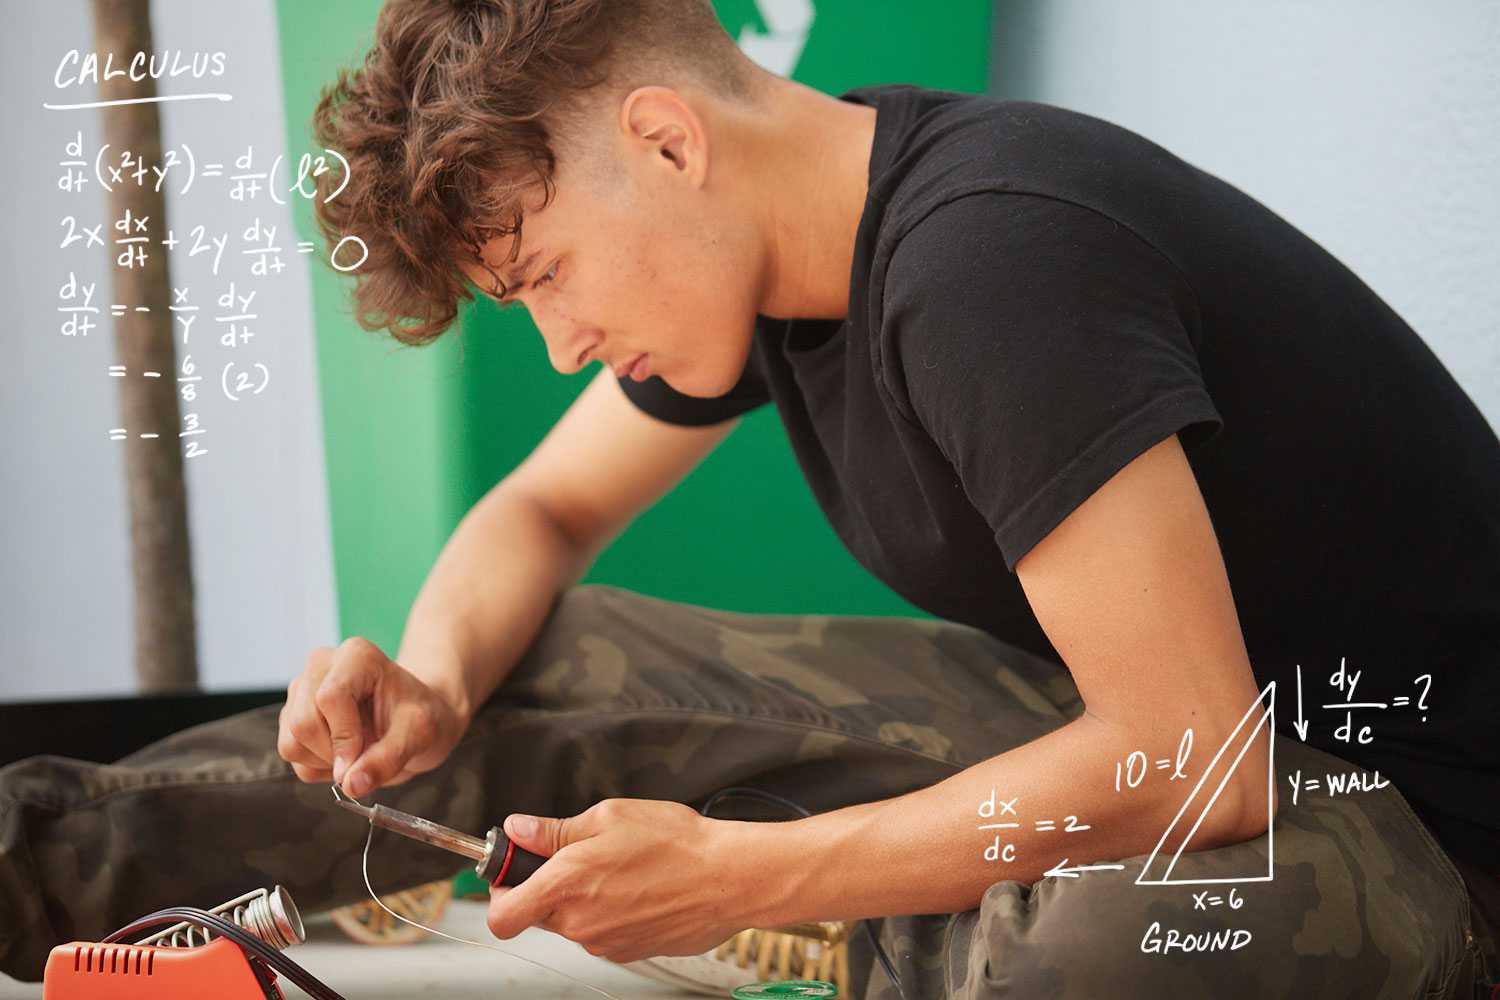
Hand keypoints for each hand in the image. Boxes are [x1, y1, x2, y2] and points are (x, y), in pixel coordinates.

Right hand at [277, 636, 466, 797]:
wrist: (412, 722)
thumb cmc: (419, 718)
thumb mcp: (419, 735)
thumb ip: (387, 759)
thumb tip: (351, 785)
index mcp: (355, 656)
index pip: (330, 698)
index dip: (344, 737)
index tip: (364, 759)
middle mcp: (320, 666)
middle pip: (303, 722)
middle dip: (335, 753)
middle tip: (367, 756)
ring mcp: (301, 690)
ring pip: (291, 742)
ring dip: (325, 762)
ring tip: (359, 752)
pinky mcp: (291, 714)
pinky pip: (291, 754)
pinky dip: (318, 766)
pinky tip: (344, 754)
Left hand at [486, 798, 752, 962]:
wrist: (728, 878)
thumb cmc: (677, 843)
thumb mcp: (610, 816)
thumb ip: (555, 829)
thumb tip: (519, 829)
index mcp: (566, 884)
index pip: (501, 915)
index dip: (500, 893)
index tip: (513, 871)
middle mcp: (579, 922)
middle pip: (537, 914)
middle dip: (548, 887)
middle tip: (579, 856)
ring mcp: (604, 943)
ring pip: (572, 923)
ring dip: (582, 899)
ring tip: (620, 868)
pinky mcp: (628, 953)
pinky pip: (602, 932)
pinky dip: (610, 912)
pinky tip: (639, 888)